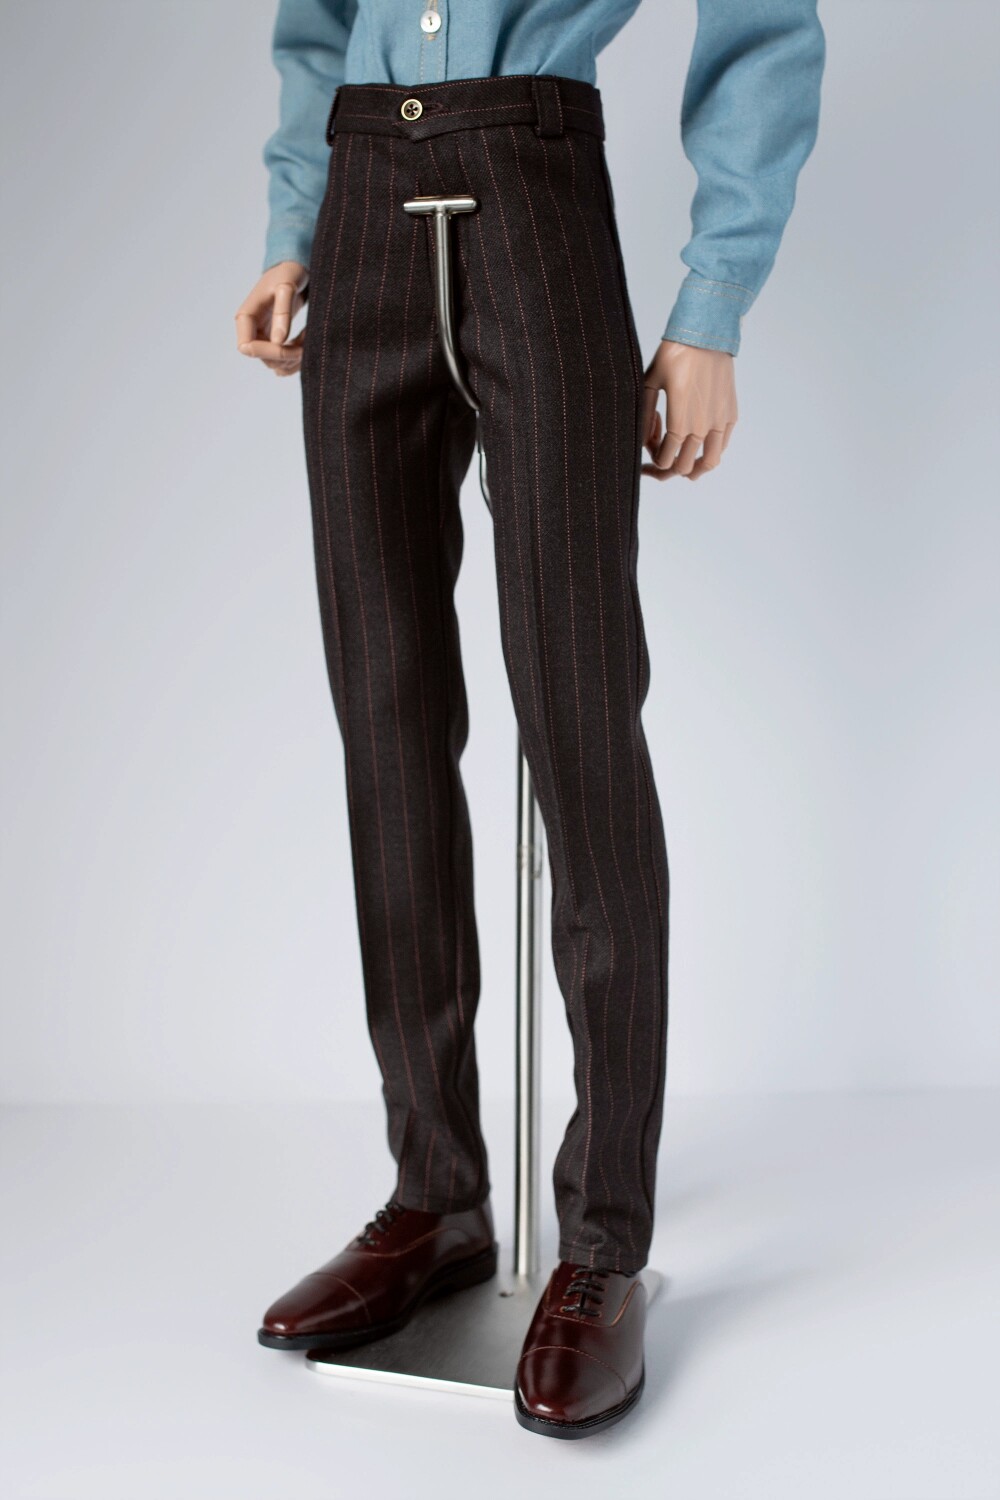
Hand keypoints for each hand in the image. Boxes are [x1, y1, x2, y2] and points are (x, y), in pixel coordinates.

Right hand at [235, 261, 308, 376]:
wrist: (294, 268)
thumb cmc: (288, 272)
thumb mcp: (287, 286)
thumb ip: (283, 311)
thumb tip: (279, 340)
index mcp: (246, 316)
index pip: (248, 347)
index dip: (271, 353)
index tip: (295, 348)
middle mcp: (250, 329)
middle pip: (263, 358)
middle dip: (287, 357)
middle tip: (308, 345)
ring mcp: (262, 336)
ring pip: (274, 363)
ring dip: (293, 359)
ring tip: (309, 341)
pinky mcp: (273, 340)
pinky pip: (281, 360)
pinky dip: (296, 359)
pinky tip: (306, 345)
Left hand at [641, 339, 737, 480]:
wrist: (706, 334)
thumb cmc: (674, 355)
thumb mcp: (649, 382)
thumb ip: (643, 415)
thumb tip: (640, 440)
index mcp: (680, 422)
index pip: (665, 459)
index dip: (653, 459)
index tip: (647, 446)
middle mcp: (702, 426)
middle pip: (684, 466)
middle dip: (667, 466)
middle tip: (658, 455)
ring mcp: (719, 422)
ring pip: (709, 463)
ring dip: (693, 469)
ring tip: (681, 464)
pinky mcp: (730, 414)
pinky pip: (722, 445)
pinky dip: (709, 450)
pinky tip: (696, 441)